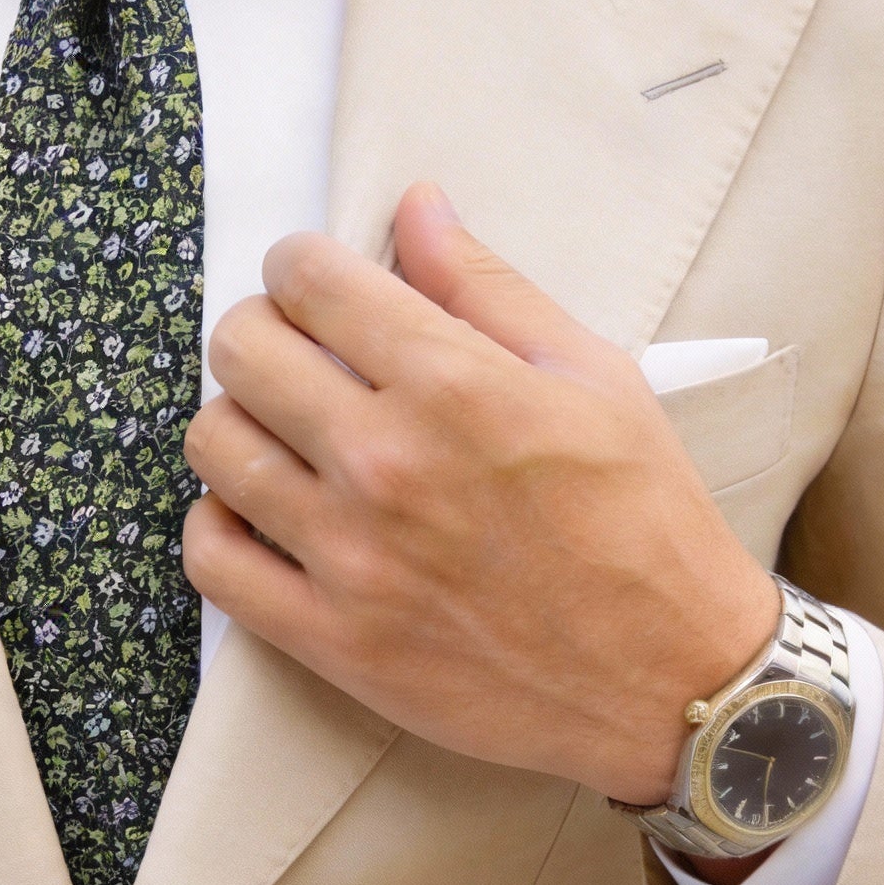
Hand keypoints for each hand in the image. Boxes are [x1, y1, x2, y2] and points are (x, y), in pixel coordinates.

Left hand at [181, 182, 779, 806]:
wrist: (673, 679)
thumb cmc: (644, 521)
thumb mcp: (593, 376)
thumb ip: (487, 287)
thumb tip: (414, 206)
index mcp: (453, 385)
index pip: (309, 280)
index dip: (300, 265)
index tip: (316, 284)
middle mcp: (386, 462)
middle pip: (241, 350)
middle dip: (261, 331)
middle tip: (298, 354)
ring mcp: (348, 555)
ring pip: (213, 445)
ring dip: (237, 423)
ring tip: (283, 434)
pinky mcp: (329, 638)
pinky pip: (210, 558)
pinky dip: (219, 524)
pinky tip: (263, 513)